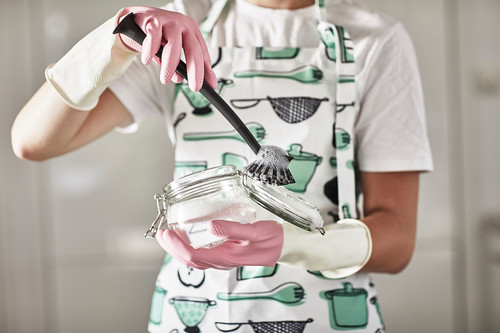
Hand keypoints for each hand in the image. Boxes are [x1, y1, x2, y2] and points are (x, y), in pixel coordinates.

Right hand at [118, 6, 216, 90]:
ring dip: (170, 66)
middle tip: (195, 87)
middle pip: (194, 50)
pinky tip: (147, 60)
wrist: (137, 20)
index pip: (202, 53)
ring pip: (174, 46)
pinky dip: (151, 51)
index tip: (210, 86)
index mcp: (191, 32)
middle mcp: (183, 25)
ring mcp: (169, 21)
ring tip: (165, 79)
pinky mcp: (153, 21)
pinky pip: (154, 37)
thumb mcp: (171, 52)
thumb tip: (181, 79)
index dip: (207, 71)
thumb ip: (178, 66)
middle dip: (195, 71)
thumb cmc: (158, 37)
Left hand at [155, 220, 283, 269]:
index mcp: (227, 257)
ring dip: (177, 249)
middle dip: (171, 248)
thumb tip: (211, 226)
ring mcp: (222, 259)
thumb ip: (234, 229)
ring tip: (167, 235)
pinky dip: (188, 247)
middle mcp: (221, 261)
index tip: (167, 232)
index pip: (194, 255)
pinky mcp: (224, 254)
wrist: (284, 246)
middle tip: (160, 233)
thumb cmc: (272, 238)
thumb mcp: (256, 231)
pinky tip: (185, 237)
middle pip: (189, 260)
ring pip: (193, 259)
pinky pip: (200, 255)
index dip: (177, 245)